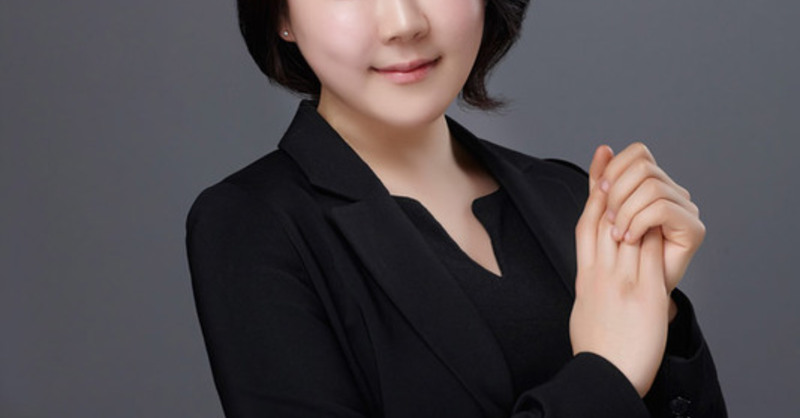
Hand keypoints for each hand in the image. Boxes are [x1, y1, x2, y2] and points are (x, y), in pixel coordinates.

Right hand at [570, 146, 669, 396]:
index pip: (584, 227)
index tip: (594, 170)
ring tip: (638, 174)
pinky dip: (654, 230)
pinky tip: (660, 213)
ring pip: (624, 228)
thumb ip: (591, 286)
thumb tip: (595, 275)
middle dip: (605, 183)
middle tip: (608, 154)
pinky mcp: (644, 293)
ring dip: (632, 200)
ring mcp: (621, 281)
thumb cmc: (596, 348)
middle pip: (600, 218)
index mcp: (583, 278)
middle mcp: (598, 274)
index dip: (589, 195)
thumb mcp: (584, 309)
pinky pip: (649, 252)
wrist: (605, 374)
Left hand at [590, 143, 704, 292]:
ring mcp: (687, 210)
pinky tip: (629, 238)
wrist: (629, 295)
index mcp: (653, 185)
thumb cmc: (617, 257)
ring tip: (616, 234)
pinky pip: (662, 208)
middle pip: (644, 167)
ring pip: (651, 186)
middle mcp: (674, 193)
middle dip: (618, 191)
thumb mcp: (604, 214)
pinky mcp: (694, 229)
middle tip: (608, 219)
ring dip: (626, 210)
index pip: (638, 153)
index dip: (615, 168)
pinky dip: (638, 221)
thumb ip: (603, 184)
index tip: (600, 192)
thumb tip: (602, 149)